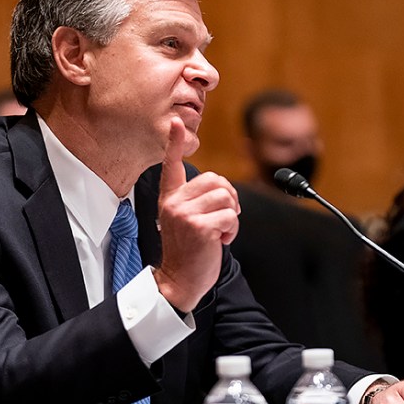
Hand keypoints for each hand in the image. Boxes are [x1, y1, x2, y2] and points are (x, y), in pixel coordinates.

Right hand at [154, 117, 240, 311]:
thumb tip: (222, 189)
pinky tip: (220, 242)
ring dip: (231, 217)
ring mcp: (185, 214)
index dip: (175, 142)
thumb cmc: (188, 251)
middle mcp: (175, 202)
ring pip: (226, 197)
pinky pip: (230, 216)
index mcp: (170, 198)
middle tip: (223, 218)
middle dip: (229, 198)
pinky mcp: (199, 227)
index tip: (176, 122)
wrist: (179, 281)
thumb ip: (197, 201)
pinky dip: (232, 230)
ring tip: (220, 232)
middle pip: (216, 180)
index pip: (172, 164)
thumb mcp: (185, 220)